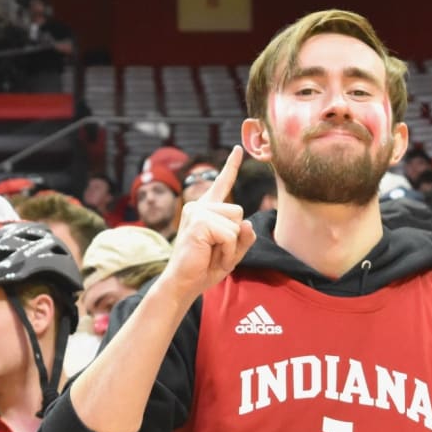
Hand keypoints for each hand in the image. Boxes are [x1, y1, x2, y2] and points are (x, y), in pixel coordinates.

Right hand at [161, 145, 256, 300]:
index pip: (222, 184)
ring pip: (236, 223)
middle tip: (216, 250)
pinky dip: (227, 250)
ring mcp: (197, 212)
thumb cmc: (205, 267)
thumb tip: (247, 224)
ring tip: (212, 253)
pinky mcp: (198, 222)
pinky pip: (230, 235)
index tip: (238, 148)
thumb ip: (244, 237)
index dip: (231, 166)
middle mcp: (199, 206)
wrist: (184, 283)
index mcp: (207, 209)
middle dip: (235, 236)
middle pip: (239, 211)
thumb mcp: (233, 251)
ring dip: (231, 245)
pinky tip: (210, 255)